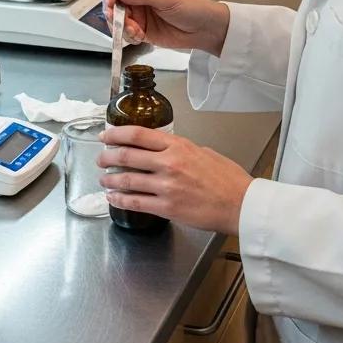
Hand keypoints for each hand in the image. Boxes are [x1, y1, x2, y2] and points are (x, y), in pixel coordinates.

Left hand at [97, 125, 252, 235]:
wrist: (241, 204)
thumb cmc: (228, 179)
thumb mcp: (204, 152)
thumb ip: (180, 149)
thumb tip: (165, 149)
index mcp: (178, 146)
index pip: (138, 135)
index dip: (116, 134)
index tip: (105, 136)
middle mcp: (169, 163)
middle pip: (126, 156)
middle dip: (107, 157)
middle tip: (100, 159)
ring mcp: (166, 186)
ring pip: (127, 180)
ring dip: (110, 180)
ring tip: (104, 180)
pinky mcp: (167, 207)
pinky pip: (135, 202)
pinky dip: (120, 200)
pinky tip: (113, 199)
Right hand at [100, 0, 230, 54]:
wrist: (204, 29)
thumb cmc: (191, 6)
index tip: (110, 0)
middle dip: (111, 10)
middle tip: (117, 18)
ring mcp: (137, 11)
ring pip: (115, 17)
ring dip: (120, 26)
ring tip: (134, 31)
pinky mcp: (139, 28)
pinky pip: (124, 31)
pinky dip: (128, 35)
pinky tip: (139, 37)